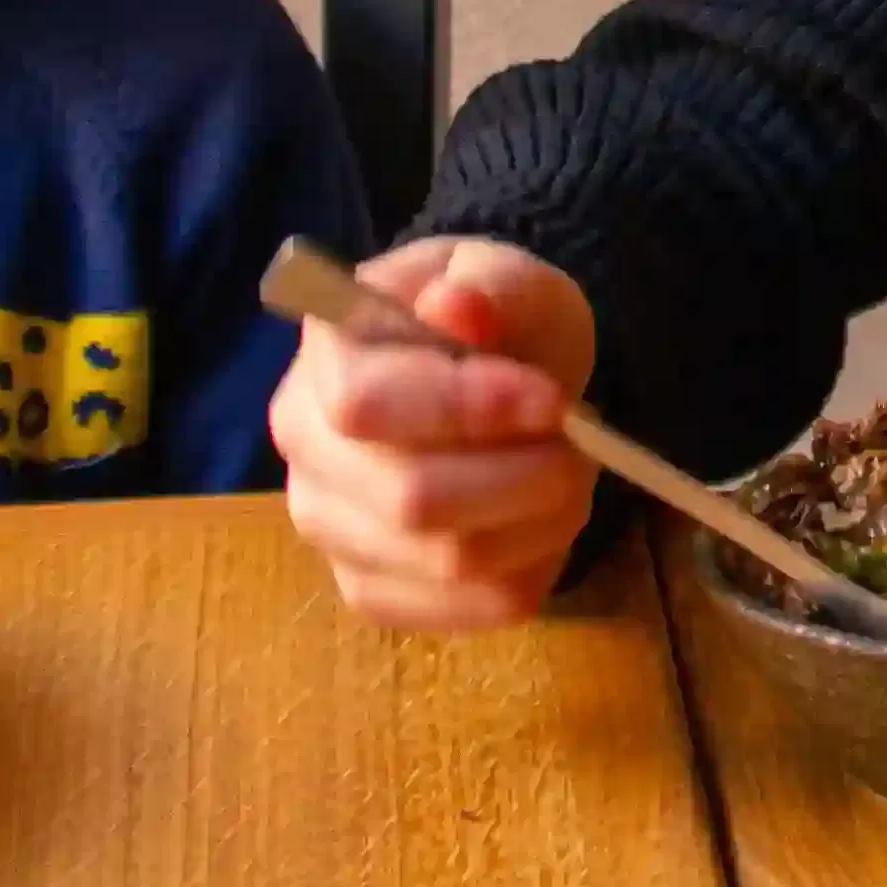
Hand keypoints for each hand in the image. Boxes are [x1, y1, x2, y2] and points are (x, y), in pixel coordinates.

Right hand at [272, 236, 599, 631]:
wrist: (499, 376)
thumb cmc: (497, 322)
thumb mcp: (513, 278)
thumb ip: (491, 285)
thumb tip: (453, 305)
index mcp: (325, 353)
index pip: (365, 405)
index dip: (466, 409)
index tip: (552, 399)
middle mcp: (306, 446)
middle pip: (410, 500)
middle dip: (524, 475)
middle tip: (580, 445)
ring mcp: (329, 527)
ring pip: (448, 562)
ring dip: (540, 521)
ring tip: (569, 474)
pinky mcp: (371, 589)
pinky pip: (470, 609)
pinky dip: (534, 567)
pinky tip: (541, 521)